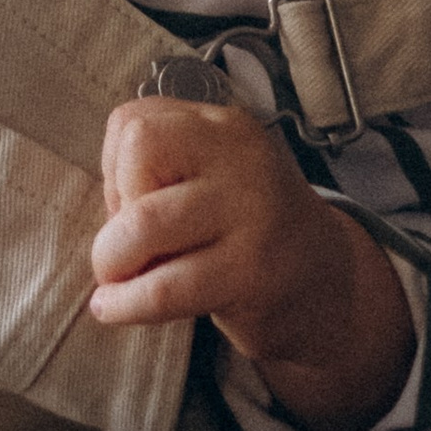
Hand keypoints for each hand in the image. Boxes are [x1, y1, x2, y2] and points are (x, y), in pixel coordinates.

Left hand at [88, 81, 413, 430]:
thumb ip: (162, 170)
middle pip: (139, 149)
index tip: (133, 205)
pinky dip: (128, 302)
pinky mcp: (252, 272)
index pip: (134, 121)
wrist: (328, 287)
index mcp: (226, 127)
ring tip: (117, 281)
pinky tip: (114, 309)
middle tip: (128, 248)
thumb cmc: (246, 231)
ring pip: (145, 222)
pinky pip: (166, 287)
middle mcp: (243, 157)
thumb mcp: (213, 179)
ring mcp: (252, 212)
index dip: (114, 168)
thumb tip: (102, 207)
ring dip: (113, 260)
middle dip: (113, 205)